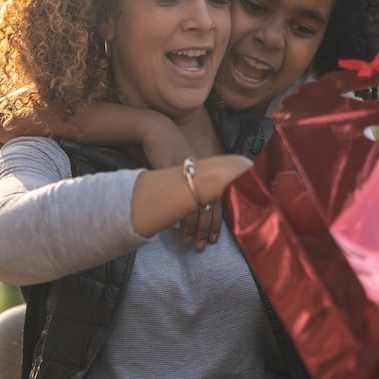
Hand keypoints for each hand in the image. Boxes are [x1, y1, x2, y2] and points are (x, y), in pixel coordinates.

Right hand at [139, 117, 220, 249]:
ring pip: (194, 205)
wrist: (159, 131)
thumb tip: (198, 207)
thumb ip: (195, 186)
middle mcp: (201, 174)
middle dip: (206, 230)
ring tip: (188, 241)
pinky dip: (176, 213)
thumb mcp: (187, 167)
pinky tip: (175, 227)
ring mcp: (187, 173)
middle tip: (202, 246)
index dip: (217, 222)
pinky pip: (175, 195)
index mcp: (207, 174)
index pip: (219, 202)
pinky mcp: (172, 171)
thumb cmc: (172, 151)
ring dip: (191, 226)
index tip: (215, 239)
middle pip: (209, 207)